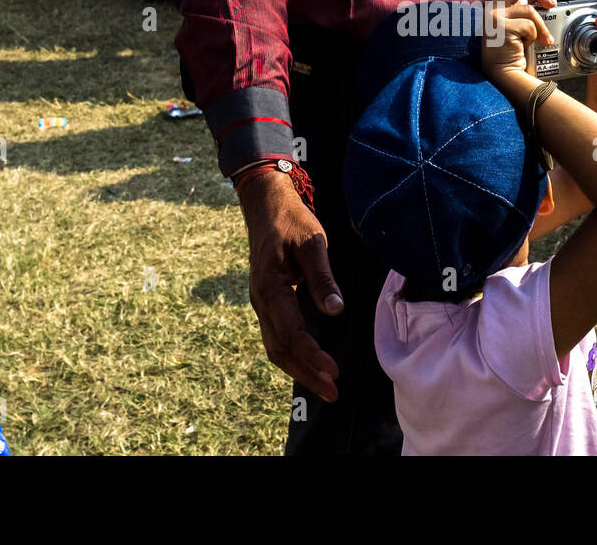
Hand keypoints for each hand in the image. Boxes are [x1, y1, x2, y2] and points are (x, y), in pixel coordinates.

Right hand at [237, 168, 342, 401]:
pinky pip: (276, 336)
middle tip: (333, 392)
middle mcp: (260, 301)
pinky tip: (309, 362)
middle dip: (306, 374)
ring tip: (324, 386)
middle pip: (280, 350)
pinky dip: (292, 354)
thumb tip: (335, 310)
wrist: (265, 204)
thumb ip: (322, 277)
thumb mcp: (312, 242)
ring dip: (299, 369)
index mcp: (270, 288)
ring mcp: (261, 303)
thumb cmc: (291, 220)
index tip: (335, 371)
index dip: (313, 356)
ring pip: (275, 347)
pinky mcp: (267, 301)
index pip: (292, 333)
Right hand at [481, 0, 557, 80]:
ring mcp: (494, 17)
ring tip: (544, 40)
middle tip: (553, 3)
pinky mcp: (500, 27)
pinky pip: (528, 25)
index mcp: (496, 7)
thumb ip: (522, 11)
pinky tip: (526, 46)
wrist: (503, 73)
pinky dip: (533, 36)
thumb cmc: (512, 52)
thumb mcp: (517, 27)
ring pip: (528, 10)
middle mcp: (491, 9)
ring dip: (540, 26)